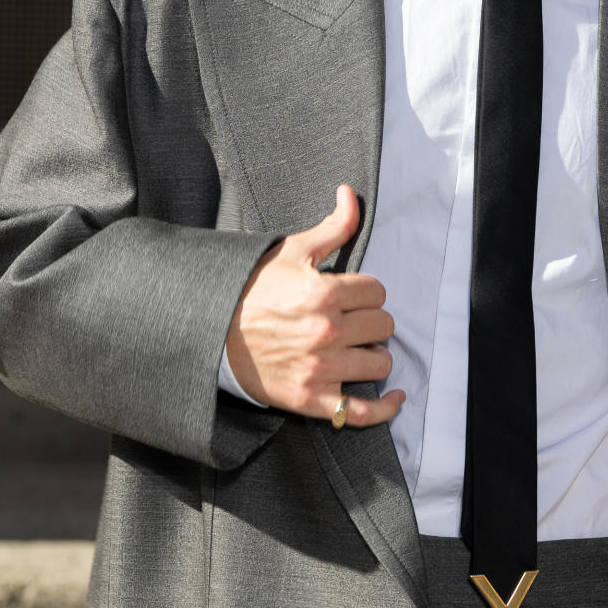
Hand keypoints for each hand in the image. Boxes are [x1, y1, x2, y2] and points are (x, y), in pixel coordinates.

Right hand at [225, 184, 404, 426]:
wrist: (212, 331)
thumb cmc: (253, 288)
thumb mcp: (293, 251)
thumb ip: (332, 227)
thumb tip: (350, 194)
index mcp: (324, 294)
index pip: (378, 292)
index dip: (367, 292)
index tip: (353, 295)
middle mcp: (326, 332)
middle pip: (383, 326)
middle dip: (371, 320)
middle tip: (353, 320)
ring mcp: (320, 369)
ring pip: (380, 363)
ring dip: (375, 354)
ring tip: (359, 348)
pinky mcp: (311, 399)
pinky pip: (360, 413)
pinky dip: (384, 408)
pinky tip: (395, 397)